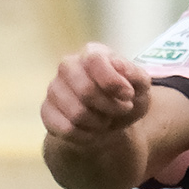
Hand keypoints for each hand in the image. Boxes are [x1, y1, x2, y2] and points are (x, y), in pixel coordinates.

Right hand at [40, 42, 153, 173]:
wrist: (109, 121)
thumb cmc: (125, 98)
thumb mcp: (141, 86)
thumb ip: (136, 75)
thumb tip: (119, 68)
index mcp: (92, 53)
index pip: (95, 61)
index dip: (114, 83)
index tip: (128, 95)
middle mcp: (68, 66)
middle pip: (86, 91)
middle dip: (110, 107)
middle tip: (121, 110)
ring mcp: (54, 88)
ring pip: (76, 114)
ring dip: (99, 123)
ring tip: (106, 120)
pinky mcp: (47, 111)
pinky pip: (65, 129)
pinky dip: (85, 135)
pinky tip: (92, 131)